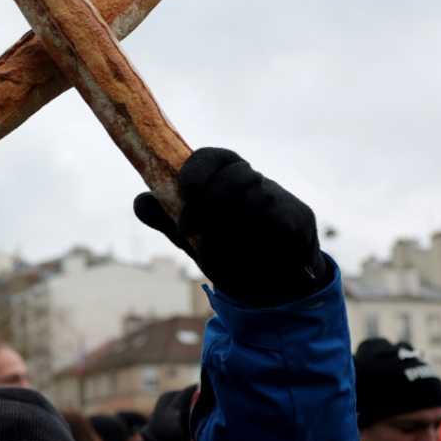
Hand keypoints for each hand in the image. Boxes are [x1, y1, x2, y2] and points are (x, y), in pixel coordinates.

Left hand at [134, 148, 327, 305]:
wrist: (268, 284)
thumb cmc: (225, 249)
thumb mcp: (190, 235)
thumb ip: (165, 217)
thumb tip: (141, 200)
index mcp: (223, 176)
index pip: (212, 157)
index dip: (197, 170)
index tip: (184, 190)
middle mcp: (252, 181)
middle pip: (233, 177)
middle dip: (207, 205)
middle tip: (189, 233)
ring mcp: (278, 197)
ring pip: (255, 202)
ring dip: (230, 231)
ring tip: (219, 252)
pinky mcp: (299, 219)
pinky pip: (278, 225)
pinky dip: (260, 244)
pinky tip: (251, 257)